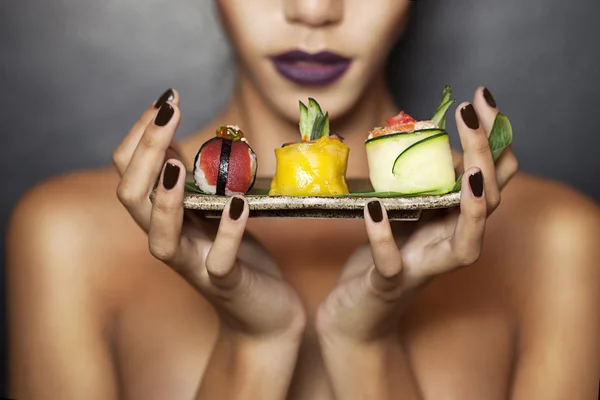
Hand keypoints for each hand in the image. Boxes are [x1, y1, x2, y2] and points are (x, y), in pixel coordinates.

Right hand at [112, 89, 305, 339]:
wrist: (265, 315)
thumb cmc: (237, 258)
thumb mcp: (210, 212)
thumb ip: (190, 182)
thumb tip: (170, 139)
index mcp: (163, 218)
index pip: (129, 172)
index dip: (140, 134)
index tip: (166, 98)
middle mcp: (170, 240)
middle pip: (132, 199)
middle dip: (145, 152)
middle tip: (168, 111)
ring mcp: (195, 265)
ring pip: (159, 237)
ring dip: (165, 199)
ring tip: (177, 167)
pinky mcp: (226, 284)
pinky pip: (219, 263)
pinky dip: (228, 234)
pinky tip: (240, 205)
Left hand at [316, 87, 518, 342]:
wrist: (354, 314)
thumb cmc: (384, 260)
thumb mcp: (405, 215)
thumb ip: (421, 187)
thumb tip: (420, 137)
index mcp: (455, 222)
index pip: (491, 178)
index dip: (494, 140)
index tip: (482, 98)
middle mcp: (451, 244)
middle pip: (488, 201)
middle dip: (485, 155)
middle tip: (470, 113)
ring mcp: (425, 268)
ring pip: (466, 241)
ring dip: (471, 204)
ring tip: (467, 169)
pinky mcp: (390, 285)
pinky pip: (393, 264)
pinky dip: (383, 238)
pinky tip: (374, 209)